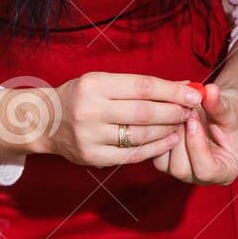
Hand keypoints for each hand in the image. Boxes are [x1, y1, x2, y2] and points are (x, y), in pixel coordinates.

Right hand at [0, 72, 199, 167]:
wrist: (44, 122)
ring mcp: (90, 136)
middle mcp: (90, 110)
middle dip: (173, 111)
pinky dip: (155, 148)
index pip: (142, 87)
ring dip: (167, 130)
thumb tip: (182, 86)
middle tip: (191, 110)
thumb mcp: (103, 81)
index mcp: (94, 84)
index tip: (193, 93)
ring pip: (140, 135)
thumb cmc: (81, 96)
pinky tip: (169, 140)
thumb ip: (139, 85)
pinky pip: (132, 154)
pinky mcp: (93, 157)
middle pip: (144, 112)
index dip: (171, 91)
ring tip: (182, 124)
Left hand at [152, 82, 237, 185]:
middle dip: (179, 139)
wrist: (221, 110)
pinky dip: (157, 132)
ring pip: (163, 162)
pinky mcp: (165, 159)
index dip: (197, 146)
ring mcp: (181, 169)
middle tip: (183, 111)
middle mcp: (200, 176)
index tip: (194, 118)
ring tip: (177, 110)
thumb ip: (219, 104)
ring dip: (168, 134)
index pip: (206, 170)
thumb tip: (210, 90)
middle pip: (181, 169)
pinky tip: (166, 113)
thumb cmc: (232, 113)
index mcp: (224, 171)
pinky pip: (154, 150)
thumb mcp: (231, 108)